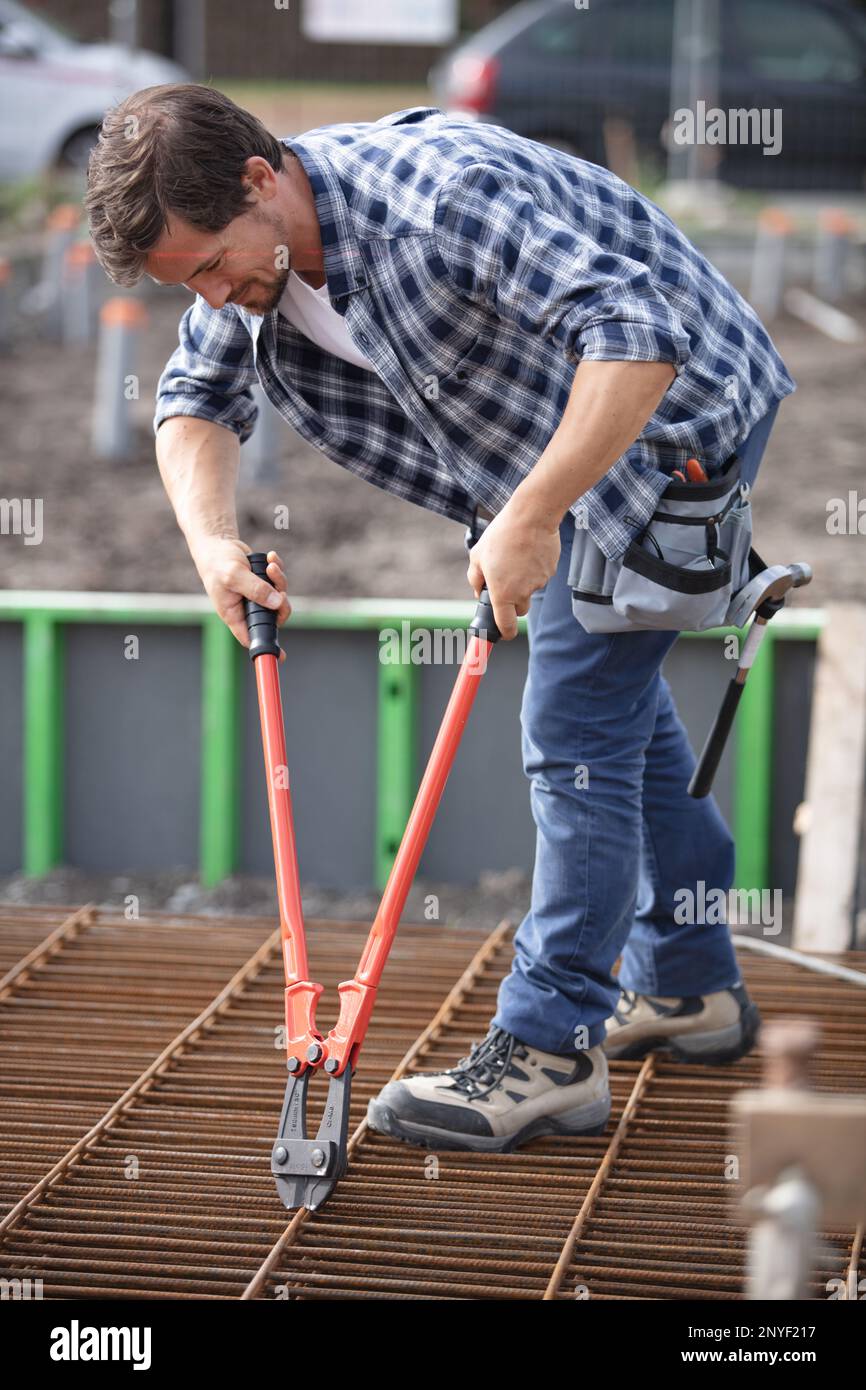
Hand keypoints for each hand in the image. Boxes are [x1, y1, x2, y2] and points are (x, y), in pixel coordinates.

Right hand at [190, 537, 291, 659]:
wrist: (217, 544)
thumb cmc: (217, 563)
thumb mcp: (234, 575)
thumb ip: (255, 589)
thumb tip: (277, 602)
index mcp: (235, 614)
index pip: (251, 636)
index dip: (266, 645)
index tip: (281, 656)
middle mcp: (247, 608)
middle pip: (273, 618)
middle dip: (282, 605)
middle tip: (281, 592)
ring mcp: (256, 596)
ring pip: (279, 597)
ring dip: (280, 581)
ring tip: (271, 565)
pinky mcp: (263, 582)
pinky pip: (279, 581)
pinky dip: (278, 569)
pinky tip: (271, 558)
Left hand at [466, 503, 559, 638]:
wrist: (532, 516)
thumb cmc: (502, 535)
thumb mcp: (477, 556)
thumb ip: (475, 579)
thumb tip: (478, 592)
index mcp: (502, 592)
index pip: (505, 625)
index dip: (504, 633)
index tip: (502, 633)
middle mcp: (522, 592)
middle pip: (519, 610)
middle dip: (511, 602)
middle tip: (503, 581)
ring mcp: (539, 582)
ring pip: (529, 590)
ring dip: (522, 581)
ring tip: (515, 555)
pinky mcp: (550, 571)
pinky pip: (540, 576)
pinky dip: (533, 568)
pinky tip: (528, 550)